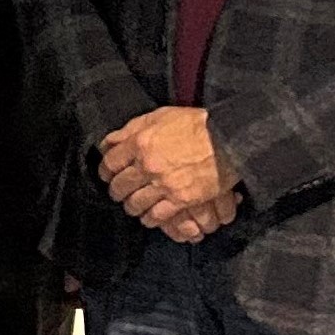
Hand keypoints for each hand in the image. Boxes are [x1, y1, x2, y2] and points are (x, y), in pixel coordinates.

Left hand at [102, 107, 234, 234]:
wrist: (229, 139)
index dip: (106, 171)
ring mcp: (163, 184)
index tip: (108, 175)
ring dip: (132, 206)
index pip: (109, 163)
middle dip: (117, 191)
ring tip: (134, 206)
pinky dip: (150, 219)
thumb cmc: (196, 124)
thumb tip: (110, 142)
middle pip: (119, 186)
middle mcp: (146, 165)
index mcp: (139, 142)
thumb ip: (132, 129)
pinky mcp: (180, 200)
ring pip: (134, 204)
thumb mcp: (159, 116)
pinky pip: (156, 216)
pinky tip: (150, 217)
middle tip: (119, 193)